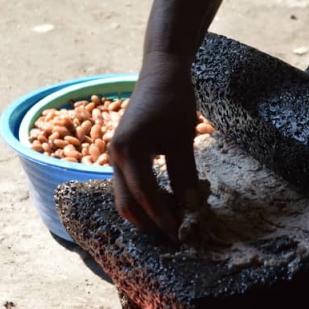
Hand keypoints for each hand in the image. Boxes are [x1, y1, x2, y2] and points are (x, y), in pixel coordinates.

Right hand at [109, 54, 199, 238]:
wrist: (161, 71)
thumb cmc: (173, 100)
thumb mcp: (183, 139)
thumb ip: (185, 176)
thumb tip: (193, 211)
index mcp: (128, 151)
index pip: (145, 196)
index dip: (163, 218)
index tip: (181, 235)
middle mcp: (114, 156)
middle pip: (126, 203)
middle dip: (149, 223)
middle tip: (175, 237)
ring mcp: (115, 155)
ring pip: (125, 196)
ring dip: (146, 213)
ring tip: (174, 222)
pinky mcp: (122, 154)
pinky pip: (128, 185)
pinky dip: (145, 199)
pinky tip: (167, 202)